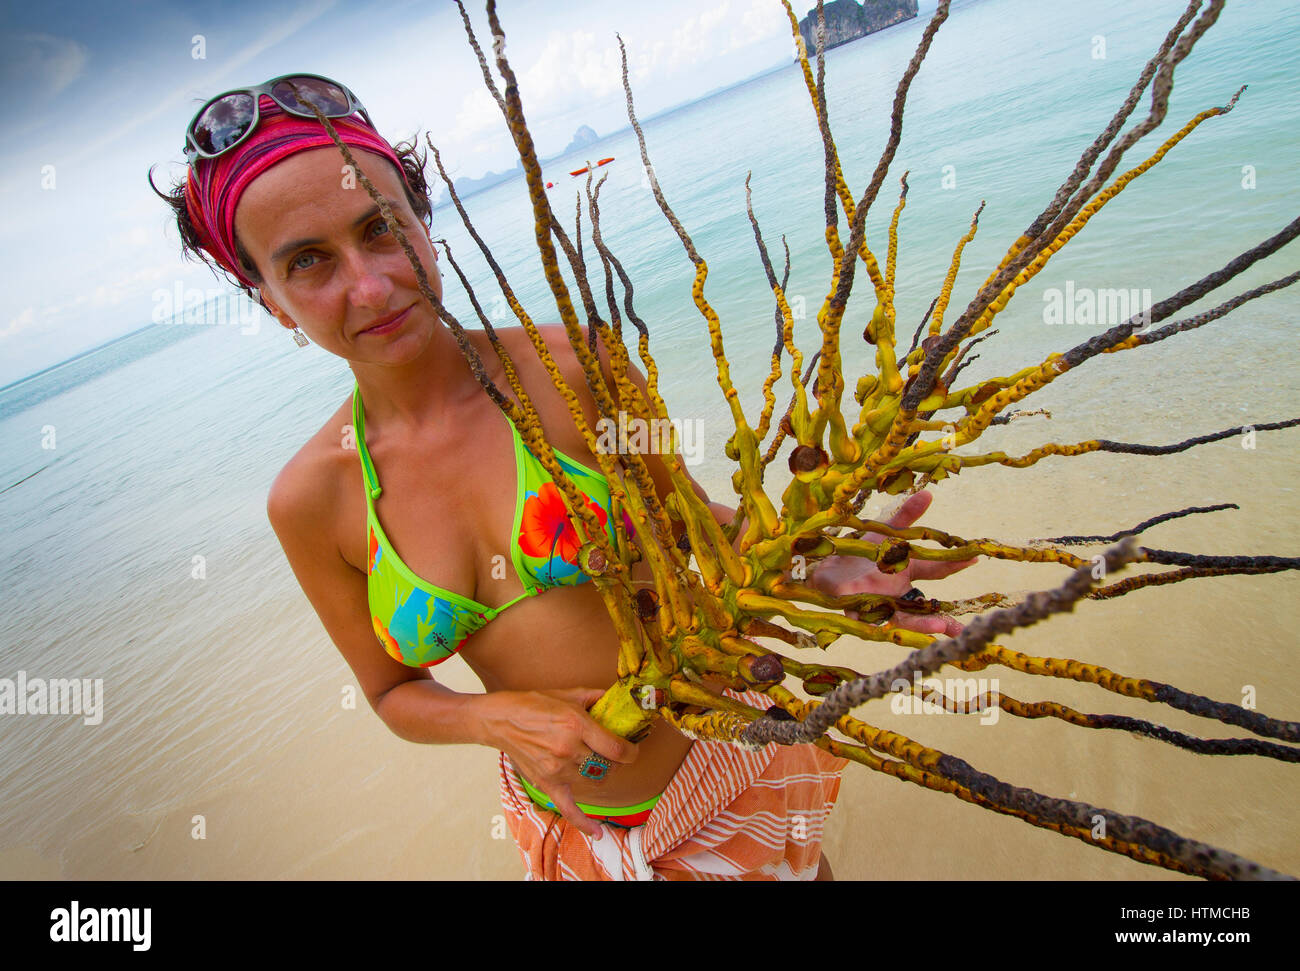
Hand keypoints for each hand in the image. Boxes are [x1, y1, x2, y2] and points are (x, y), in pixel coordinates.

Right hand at [477, 686, 637, 837]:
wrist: (501, 720)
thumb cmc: (534, 704)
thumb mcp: (567, 694)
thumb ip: (594, 697)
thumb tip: (615, 698)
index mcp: (577, 725)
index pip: (616, 748)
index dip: (631, 751)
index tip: (632, 749)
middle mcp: (569, 749)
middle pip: (608, 766)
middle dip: (617, 761)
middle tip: (614, 753)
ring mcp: (558, 768)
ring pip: (594, 781)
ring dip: (602, 775)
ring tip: (600, 765)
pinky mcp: (547, 783)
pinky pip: (568, 809)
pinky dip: (584, 823)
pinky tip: (597, 833)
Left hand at [808, 490, 976, 636]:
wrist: (821, 561)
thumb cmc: (858, 551)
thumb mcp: (884, 532)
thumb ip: (905, 517)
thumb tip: (929, 494)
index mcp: (906, 571)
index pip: (936, 569)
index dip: (955, 563)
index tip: (976, 557)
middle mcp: (894, 591)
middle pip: (920, 607)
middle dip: (938, 618)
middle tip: (958, 628)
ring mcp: (875, 600)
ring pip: (898, 618)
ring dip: (917, 625)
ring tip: (936, 629)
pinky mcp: (851, 604)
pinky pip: (863, 616)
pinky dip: (871, 620)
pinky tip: (879, 624)